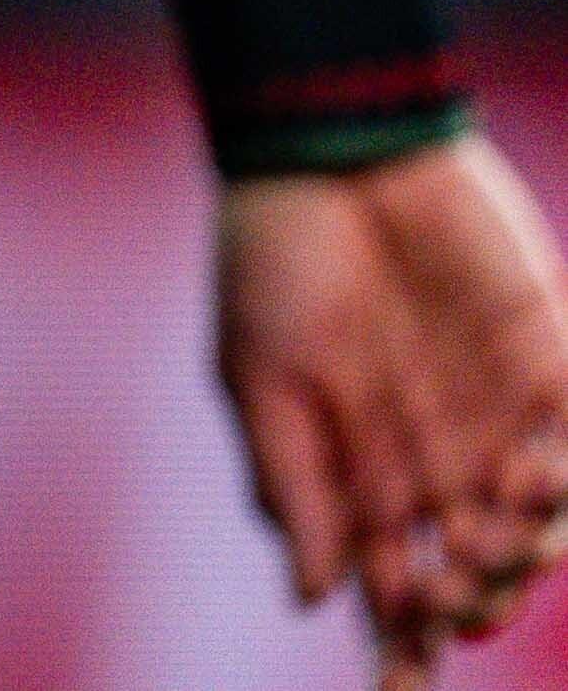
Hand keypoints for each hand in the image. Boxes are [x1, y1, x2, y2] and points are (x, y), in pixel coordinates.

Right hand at [222, 129, 567, 683]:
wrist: (329, 149)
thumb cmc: (273, 258)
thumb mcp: (254, 374)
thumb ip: (288, 480)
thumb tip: (315, 597)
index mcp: (363, 469)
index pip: (393, 581)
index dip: (403, 643)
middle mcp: (437, 456)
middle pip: (472, 568)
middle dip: (470, 607)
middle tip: (456, 611)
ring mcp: (497, 414)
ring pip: (533, 523)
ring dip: (523, 558)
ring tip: (501, 557)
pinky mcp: (548, 362)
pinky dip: (564, 482)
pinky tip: (534, 488)